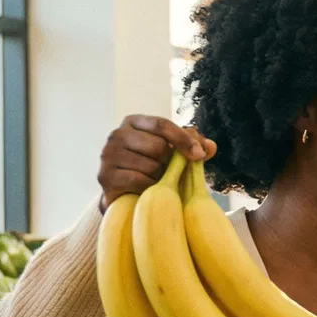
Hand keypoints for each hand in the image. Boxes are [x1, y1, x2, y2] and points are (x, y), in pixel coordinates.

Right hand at [98, 115, 214, 209]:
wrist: (124, 195)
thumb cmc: (151, 168)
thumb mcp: (173, 154)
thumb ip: (194, 147)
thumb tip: (211, 147)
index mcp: (134, 122)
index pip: (162, 124)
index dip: (183, 139)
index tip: (200, 155)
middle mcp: (117, 134)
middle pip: (158, 146)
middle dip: (170, 163)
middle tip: (168, 172)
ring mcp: (108, 155)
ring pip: (150, 166)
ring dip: (160, 178)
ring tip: (155, 181)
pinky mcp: (105, 176)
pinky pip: (139, 181)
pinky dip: (149, 188)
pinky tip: (147, 190)